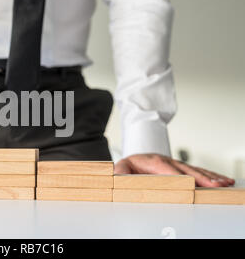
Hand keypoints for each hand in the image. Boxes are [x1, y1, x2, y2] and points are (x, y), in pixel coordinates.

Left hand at [115, 154, 234, 186]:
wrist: (136, 155)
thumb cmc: (130, 164)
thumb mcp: (122, 167)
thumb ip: (120, 172)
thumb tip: (117, 176)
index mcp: (154, 162)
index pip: (168, 170)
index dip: (180, 177)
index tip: (192, 184)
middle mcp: (168, 161)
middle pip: (187, 170)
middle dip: (202, 178)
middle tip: (215, 185)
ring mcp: (176, 164)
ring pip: (196, 170)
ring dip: (211, 177)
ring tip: (225, 183)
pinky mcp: (182, 168)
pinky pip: (199, 171)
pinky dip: (212, 176)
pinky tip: (224, 180)